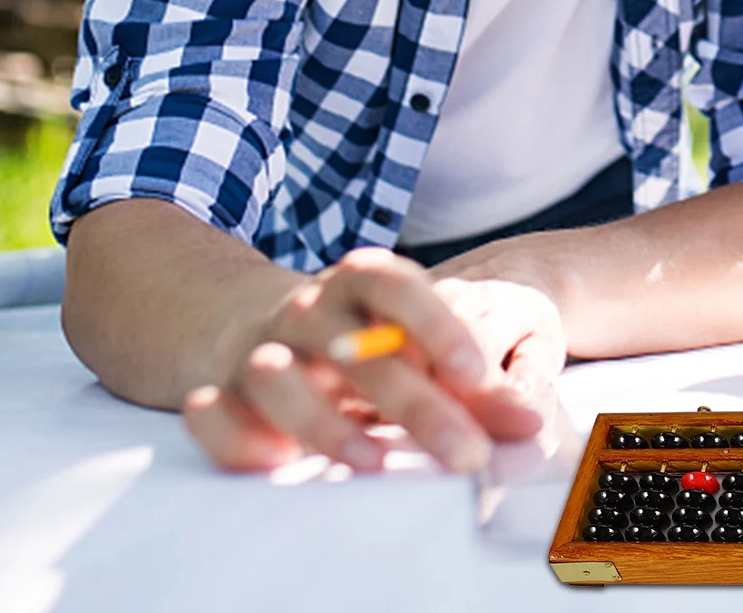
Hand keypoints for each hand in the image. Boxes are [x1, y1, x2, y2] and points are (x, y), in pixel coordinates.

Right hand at [181, 248, 562, 473]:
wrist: (249, 318)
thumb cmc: (355, 336)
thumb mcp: (412, 343)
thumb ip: (470, 384)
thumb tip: (528, 423)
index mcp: (362, 282)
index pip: (401, 289)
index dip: (439, 327)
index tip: (479, 374)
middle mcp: (311, 308)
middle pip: (361, 352)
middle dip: (415, 405)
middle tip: (466, 453)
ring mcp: (262, 347)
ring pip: (281, 376)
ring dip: (325, 420)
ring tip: (370, 460)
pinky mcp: (220, 390)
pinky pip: (214, 413)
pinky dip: (236, 435)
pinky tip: (275, 460)